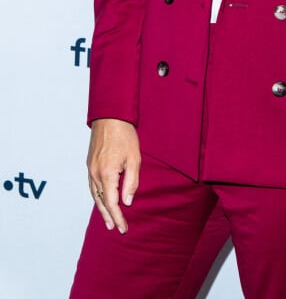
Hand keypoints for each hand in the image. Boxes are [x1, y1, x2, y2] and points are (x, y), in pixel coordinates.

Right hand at [87, 118, 140, 233]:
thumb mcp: (134, 159)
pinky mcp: (89, 164)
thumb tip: (127, 202)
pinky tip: (100, 200)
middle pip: (101, 202)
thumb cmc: (125, 135)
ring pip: (94, 195)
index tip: (123, 228)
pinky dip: (96, 197)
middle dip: (109, 216)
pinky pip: (92, 186)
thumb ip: (131, 182)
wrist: (109, 116)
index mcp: (107, 174)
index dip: (118, 217)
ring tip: (108, 220)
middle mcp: (95, 174)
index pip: (112, 203)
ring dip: (101, 209)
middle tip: (115, 229)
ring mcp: (90, 169)